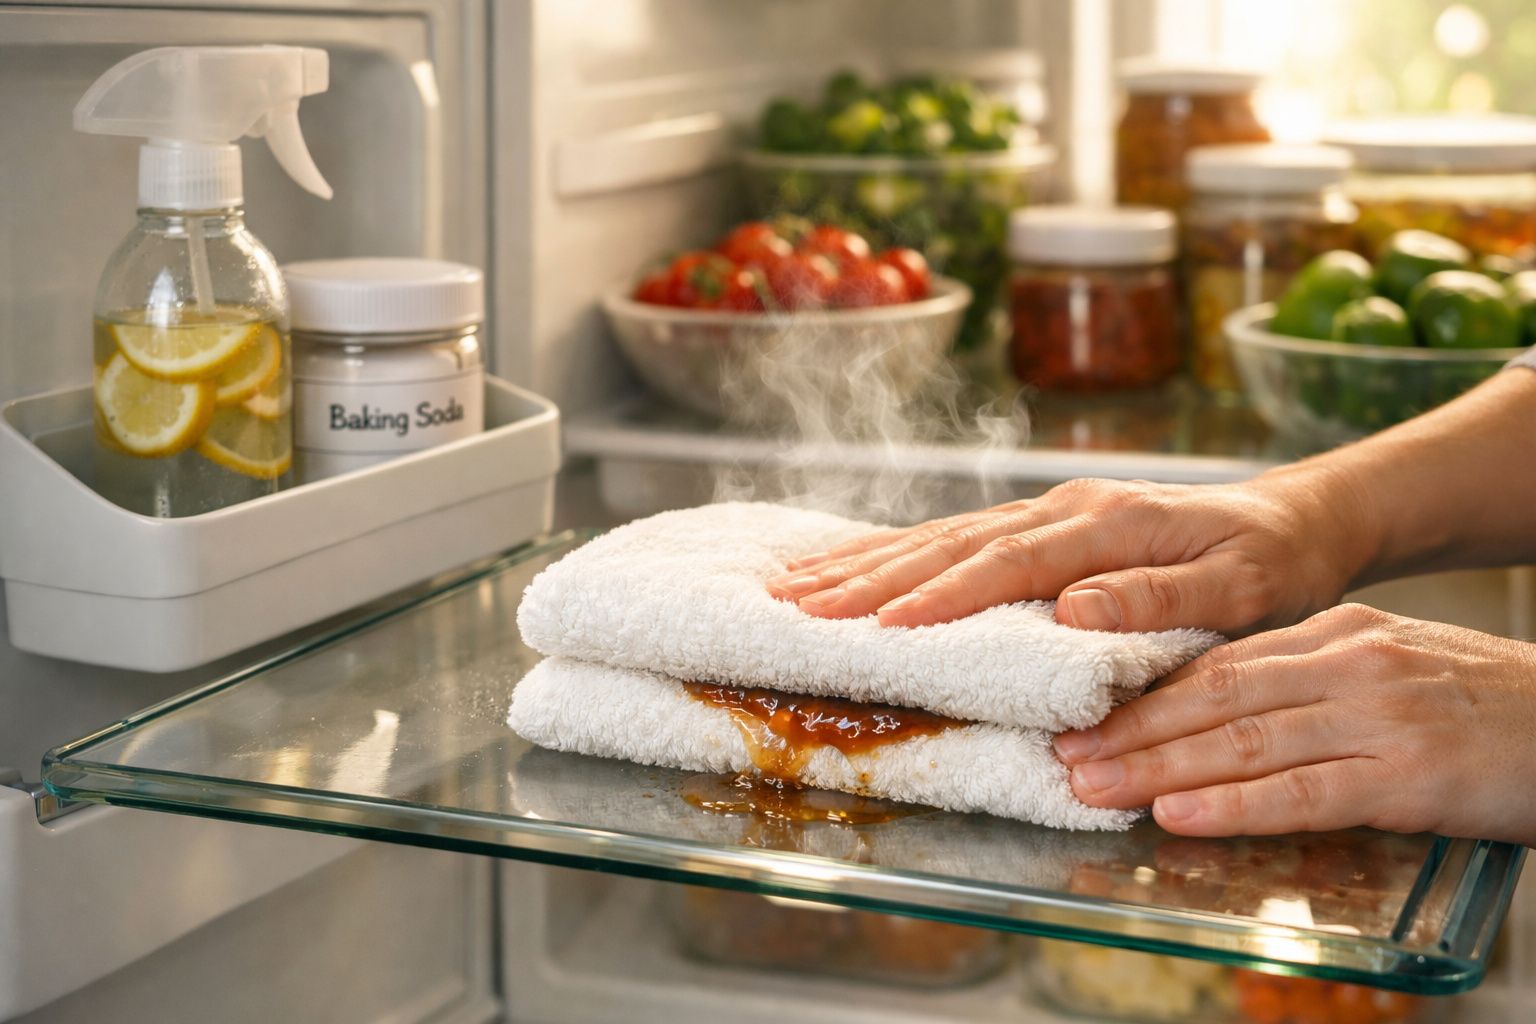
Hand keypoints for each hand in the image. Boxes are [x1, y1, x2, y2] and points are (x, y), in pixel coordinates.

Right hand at [766, 472, 1371, 634]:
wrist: (1296, 519)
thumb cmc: (1271, 564)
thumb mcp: (1241, 589)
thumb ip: (1159, 597)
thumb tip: (1075, 607)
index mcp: (1105, 522)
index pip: (1006, 562)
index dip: (941, 595)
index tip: (882, 625)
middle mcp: (1063, 507)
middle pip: (950, 542)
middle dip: (868, 576)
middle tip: (794, 604)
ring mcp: (1047, 510)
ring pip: (940, 535)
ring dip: (864, 561)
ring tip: (792, 584)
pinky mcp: (1042, 523)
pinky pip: (956, 536)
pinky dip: (896, 552)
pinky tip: (852, 564)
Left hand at [1053, 604, 1535, 844]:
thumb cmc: (1477, 704)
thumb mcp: (1384, 667)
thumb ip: (1305, 681)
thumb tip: (1215, 711)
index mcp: (1334, 634)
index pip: (1218, 663)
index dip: (1144, 694)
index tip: (1083, 715)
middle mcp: (1347, 663)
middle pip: (1214, 697)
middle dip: (1131, 729)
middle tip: (1064, 754)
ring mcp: (1379, 716)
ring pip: (1243, 741)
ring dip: (1158, 767)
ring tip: (1094, 785)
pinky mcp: (1410, 773)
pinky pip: (1303, 790)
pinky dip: (1234, 803)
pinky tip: (1179, 813)